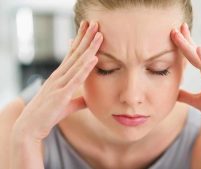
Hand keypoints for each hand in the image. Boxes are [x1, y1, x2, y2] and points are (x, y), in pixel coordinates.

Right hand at [12, 20, 102, 140]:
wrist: (30, 127)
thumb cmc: (48, 114)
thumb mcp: (67, 104)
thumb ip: (79, 99)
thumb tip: (89, 99)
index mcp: (60, 76)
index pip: (72, 54)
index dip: (81, 41)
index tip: (89, 29)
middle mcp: (59, 76)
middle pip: (75, 53)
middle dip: (86, 37)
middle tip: (95, 22)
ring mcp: (60, 83)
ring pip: (77, 62)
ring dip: (89, 48)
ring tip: (98, 34)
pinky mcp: (61, 94)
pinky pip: (76, 78)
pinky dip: (85, 67)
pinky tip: (94, 58)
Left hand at [171, 23, 200, 135]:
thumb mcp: (198, 102)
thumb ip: (186, 96)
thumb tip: (173, 93)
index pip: (193, 56)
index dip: (185, 44)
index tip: (175, 33)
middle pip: (195, 53)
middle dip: (184, 40)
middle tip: (174, 28)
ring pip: (199, 59)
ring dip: (188, 46)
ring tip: (179, 33)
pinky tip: (199, 49)